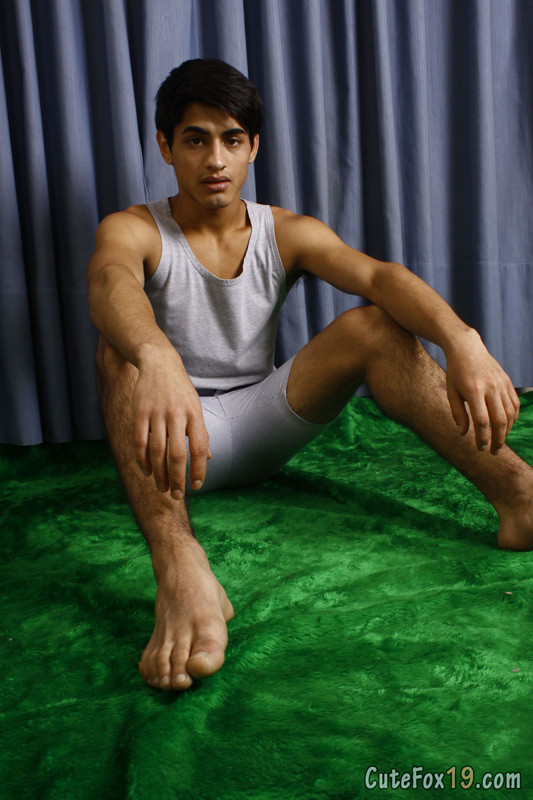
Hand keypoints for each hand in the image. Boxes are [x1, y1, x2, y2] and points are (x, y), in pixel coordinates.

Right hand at [132, 349, 209, 497]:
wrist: (159, 363)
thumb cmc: (181, 390)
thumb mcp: (196, 407)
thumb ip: (201, 433)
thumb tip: (208, 458)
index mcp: (195, 414)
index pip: (199, 447)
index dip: (198, 469)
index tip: (196, 486)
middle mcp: (176, 414)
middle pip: (177, 453)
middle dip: (177, 478)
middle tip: (177, 495)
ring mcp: (156, 413)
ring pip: (157, 450)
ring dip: (159, 473)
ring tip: (162, 488)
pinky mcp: (139, 412)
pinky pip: (140, 441)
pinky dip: (142, 459)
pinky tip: (146, 472)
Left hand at [445, 330, 520, 453]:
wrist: (467, 348)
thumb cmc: (456, 372)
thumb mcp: (451, 392)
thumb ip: (458, 413)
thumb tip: (463, 434)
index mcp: (474, 390)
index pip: (482, 420)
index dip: (482, 438)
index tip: (480, 448)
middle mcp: (491, 387)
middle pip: (500, 420)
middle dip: (498, 439)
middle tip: (494, 452)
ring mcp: (502, 384)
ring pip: (510, 413)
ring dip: (506, 431)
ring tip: (498, 441)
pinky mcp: (508, 382)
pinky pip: (515, 404)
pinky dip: (512, 418)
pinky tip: (505, 426)